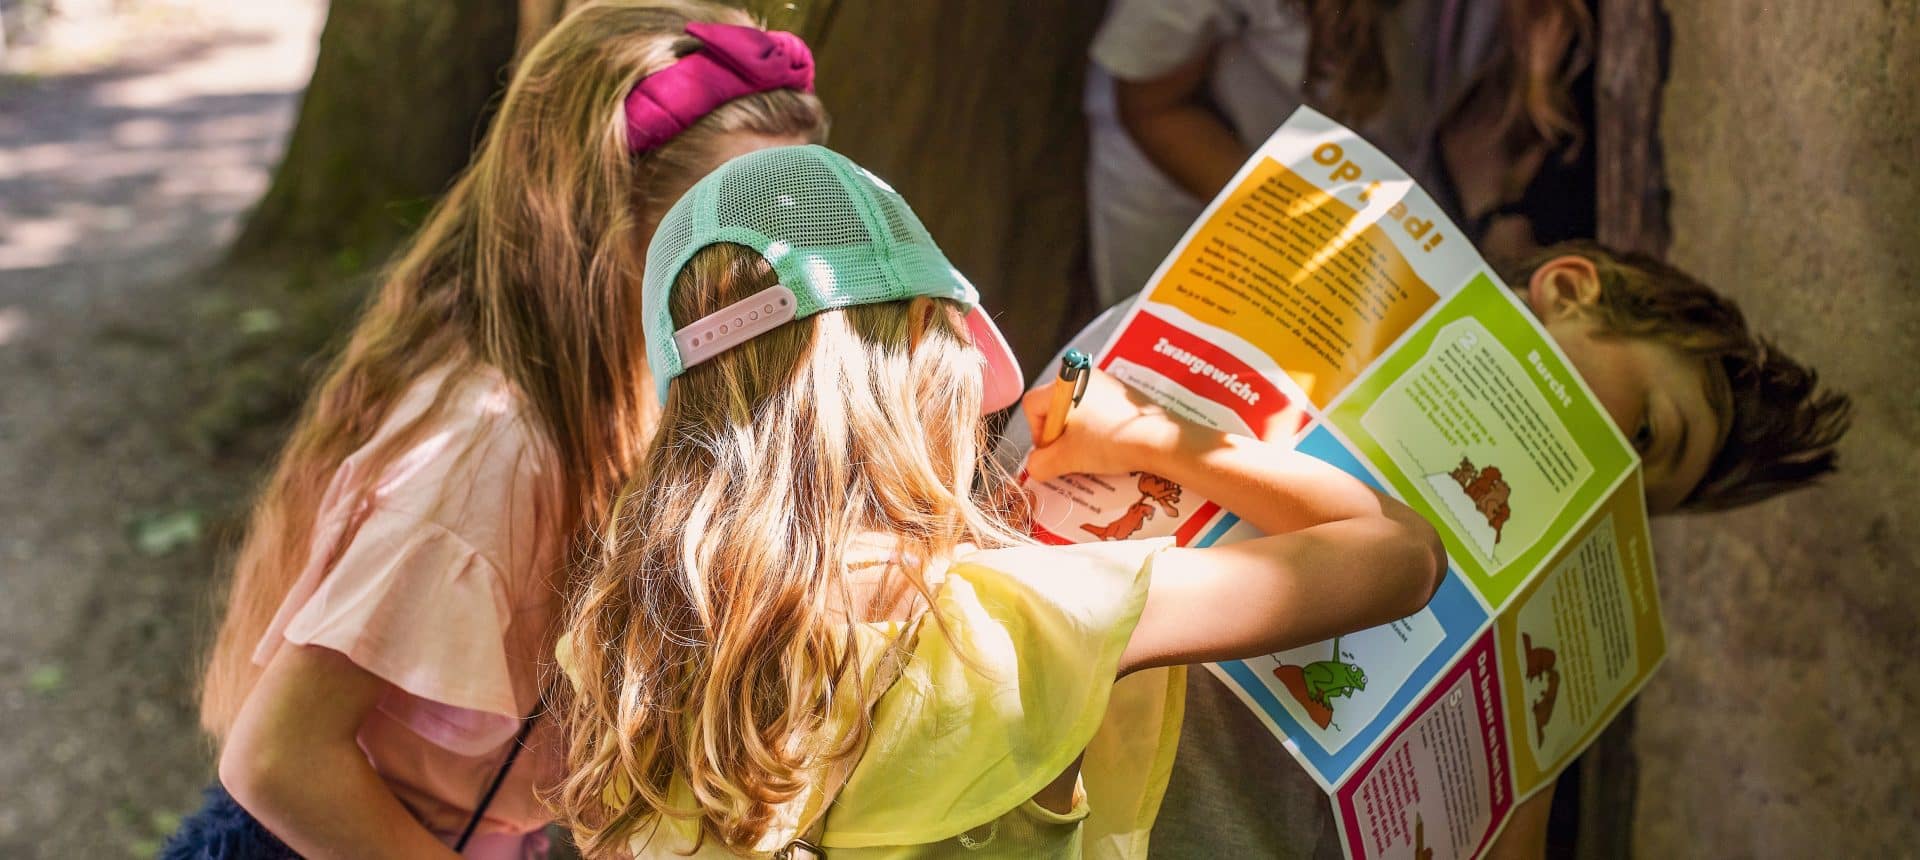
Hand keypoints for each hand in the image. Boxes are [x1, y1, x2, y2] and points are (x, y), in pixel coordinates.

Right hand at [1023, 369, 1177, 480]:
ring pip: (1078, 412)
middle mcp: (1085, 376)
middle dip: (1058, 436)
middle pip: (1055, 408)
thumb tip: (1034, 466)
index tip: (1053, 452)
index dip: (1037, 433)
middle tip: (1070, 456)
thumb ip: (1041, 463)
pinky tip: (1109, 447)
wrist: (1160, 440)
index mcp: (1066, 383)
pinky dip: (1097, 431)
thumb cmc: (1109, 443)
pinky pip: (1099, 412)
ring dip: (1077, 436)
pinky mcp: (1125, 394)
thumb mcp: (1068, 458)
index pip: (1033, 405)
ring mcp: (1107, 383)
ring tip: (1092, 455)